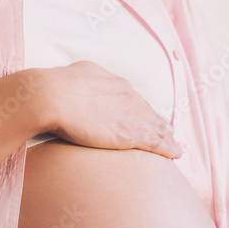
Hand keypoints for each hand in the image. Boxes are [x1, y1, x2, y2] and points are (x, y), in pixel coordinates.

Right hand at [35, 61, 182, 157]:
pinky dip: (167, 149)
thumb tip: (88, 84)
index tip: (151, 117)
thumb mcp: (79, 74)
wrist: (52, 95)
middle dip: (161, 125)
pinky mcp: (128, 134)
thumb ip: (90, 81)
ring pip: (156, 129)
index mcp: (116, 84)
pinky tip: (175, 154)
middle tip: (171, 135)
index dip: (145, 111)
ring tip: (176, 147)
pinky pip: (154, 143)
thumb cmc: (57, 86)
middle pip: (150, 114)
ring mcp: (130, 116)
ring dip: (168, 139)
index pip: (136, 100)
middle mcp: (128, 97)